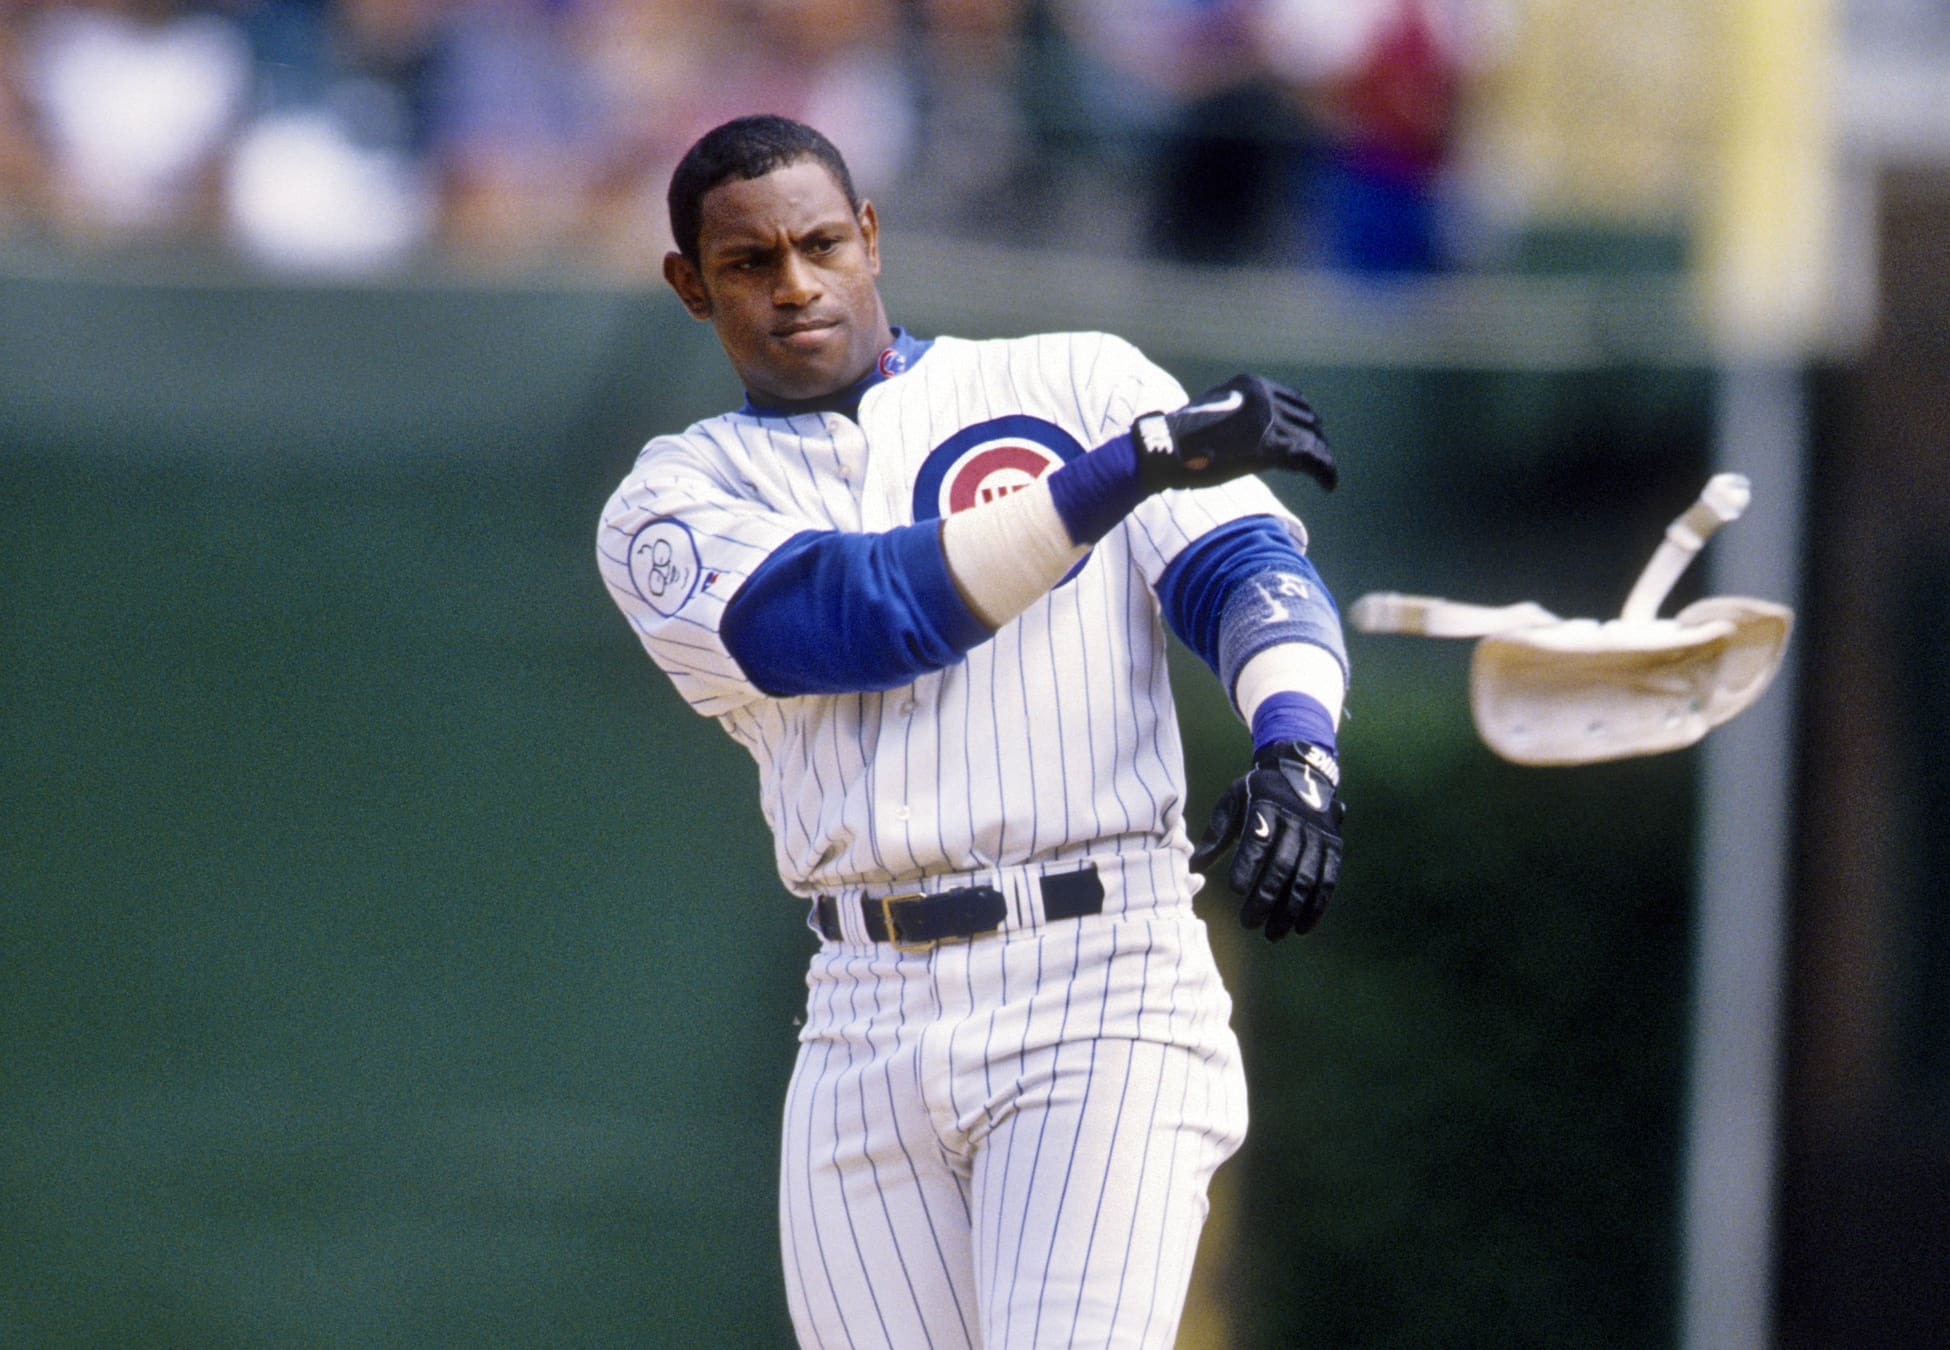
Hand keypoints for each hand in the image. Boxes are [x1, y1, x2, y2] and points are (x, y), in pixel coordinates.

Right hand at [1133, 374, 1336, 494]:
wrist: (1165, 450)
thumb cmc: (1179, 439)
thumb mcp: (1211, 414)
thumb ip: (1235, 416)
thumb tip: (1246, 434)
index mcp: (1250, 385)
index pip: (1292, 399)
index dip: (1304, 420)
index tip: (1308, 437)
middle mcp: (1265, 396)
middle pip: (1307, 417)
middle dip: (1316, 438)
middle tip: (1320, 459)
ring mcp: (1270, 420)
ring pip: (1313, 439)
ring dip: (1323, 458)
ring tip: (1326, 476)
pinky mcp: (1274, 447)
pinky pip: (1312, 458)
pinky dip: (1325, 472)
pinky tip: (1328, 485)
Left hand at [1189, 740, 1343, 940]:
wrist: (1302, 770)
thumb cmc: (1257, 791)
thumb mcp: (1234, 800)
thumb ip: (1217, 833)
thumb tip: (1193, 866)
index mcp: (1267, 807)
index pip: (1258, 839)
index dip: (1248, 865)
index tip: (1236, 890)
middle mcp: (1296, 821)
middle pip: (1282, 865)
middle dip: (1266, 898)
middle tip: (1249, 923)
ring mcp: (1318, 835)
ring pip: (1306, 878)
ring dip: (1290, 910)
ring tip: (1273, 934)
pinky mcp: (1333, 846)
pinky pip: (1328, 881)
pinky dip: (1316, 907)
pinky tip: (1301, 928)